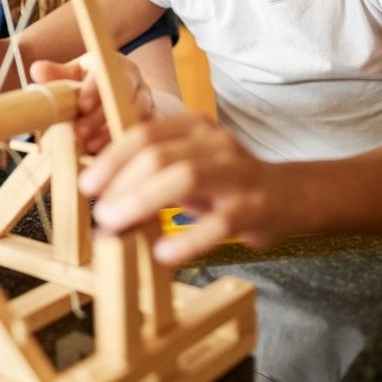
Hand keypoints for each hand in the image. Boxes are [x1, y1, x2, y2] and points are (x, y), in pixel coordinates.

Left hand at [31, 53, 156, 154]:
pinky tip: (109, 155)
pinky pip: (147, 131)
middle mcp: (134, 80)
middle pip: (125, 94)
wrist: (120, 100)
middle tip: (80, 132)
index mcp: (113, 64)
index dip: (94, 88)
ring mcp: (147, 100)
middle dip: (101, 115)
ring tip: (91, 146)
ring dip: (113, 131)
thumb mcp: (73, 78)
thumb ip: (56, 75)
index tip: (80, 104)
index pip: (106, 71)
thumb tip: (37, 70)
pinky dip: (129, 143)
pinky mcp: (154, 120)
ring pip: (138, 114)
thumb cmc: (89, 88)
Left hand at [78, 113, 287, 264]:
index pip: (146, 134)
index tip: (90, 186)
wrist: (291, 196)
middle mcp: (217, 143)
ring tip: (118, 227)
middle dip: (122, 183)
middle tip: (101, 214)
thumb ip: (153, 172)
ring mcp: (239, 174)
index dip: (112, 159)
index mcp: (196, 127)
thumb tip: (102, 195)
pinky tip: (163, 254)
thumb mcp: (191, 164)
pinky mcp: (255, 208)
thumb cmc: (228, 182)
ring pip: (186, 177)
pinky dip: (187, 240)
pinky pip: (218, 223)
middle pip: (160, 155)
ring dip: (143, 202)